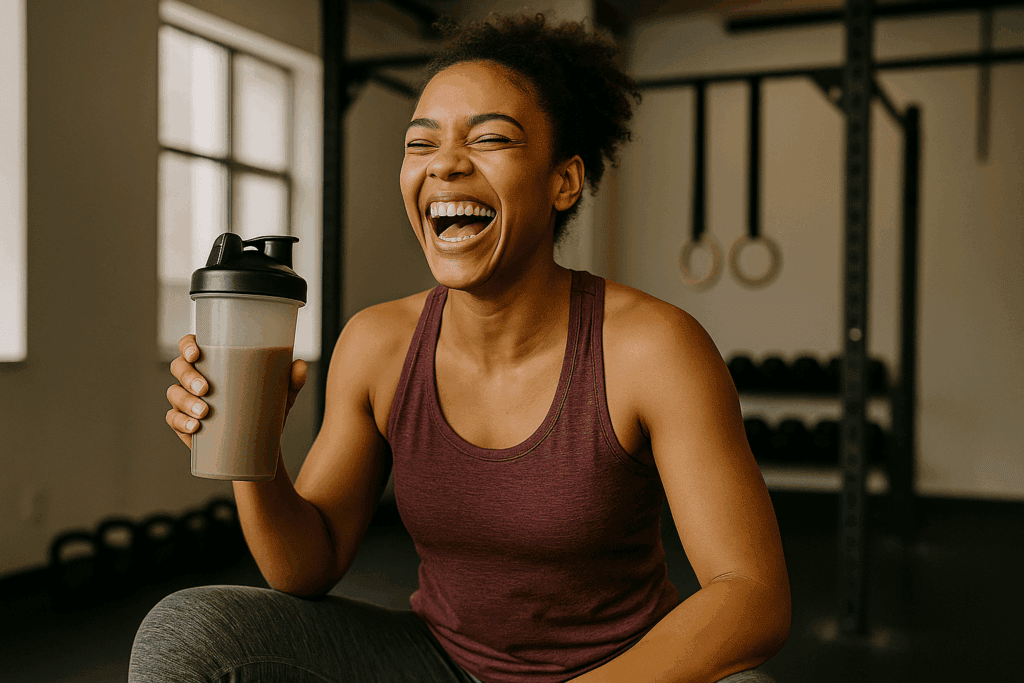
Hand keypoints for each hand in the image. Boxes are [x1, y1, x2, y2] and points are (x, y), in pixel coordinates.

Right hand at [165, 334, 307, 448]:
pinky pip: (173, 419)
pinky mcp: (185, 423)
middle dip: (188, 377)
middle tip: (206, 389)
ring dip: (185, 401)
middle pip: (179, 368)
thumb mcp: (282, 394)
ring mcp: (187, 401)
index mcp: (214, 362)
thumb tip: (300, 365)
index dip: (187, 345)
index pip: (191, 345)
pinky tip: (194, 427)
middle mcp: (196, 378)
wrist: (261, 444)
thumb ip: (292, 380)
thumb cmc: (266, 408)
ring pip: (174, 394)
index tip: (196, 353)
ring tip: (204, 412)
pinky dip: (181, 422)